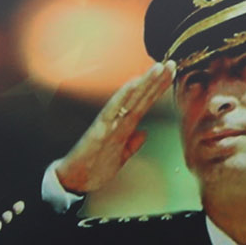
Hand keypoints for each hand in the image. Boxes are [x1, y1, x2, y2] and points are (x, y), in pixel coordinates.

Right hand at [51, 61, 173, 195]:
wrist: (74, 181)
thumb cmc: (94, 168)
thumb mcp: (121, 158)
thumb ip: (133, 144)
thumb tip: (144, 133)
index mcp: (124, 126)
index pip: (145, 103)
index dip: (158, 89)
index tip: (171, 75)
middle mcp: (118, 120)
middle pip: (141, 97)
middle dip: (156, 80)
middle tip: (171, 63)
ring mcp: (109, 123)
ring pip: (129, 98)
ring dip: (144, 82)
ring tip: (158, 68)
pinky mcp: (99, 130)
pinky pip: (113, 109)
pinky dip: (123, 95)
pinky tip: (134, 83)